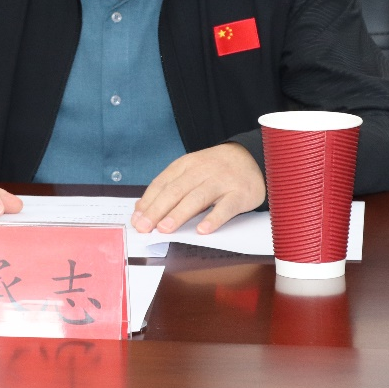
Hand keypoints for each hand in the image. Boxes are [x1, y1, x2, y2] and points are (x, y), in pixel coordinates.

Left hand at [131, 143, 264, 235]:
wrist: (252, 157)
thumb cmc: (215, 169)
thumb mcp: (190, 171)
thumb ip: (168, 187)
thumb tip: (141, 209)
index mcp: (186, 165)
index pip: (162, 183)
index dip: (148, 202)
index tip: (136, 220)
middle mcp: (202, 171)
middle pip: (176, 190)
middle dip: (157, 210)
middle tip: (144, 227)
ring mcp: (221, 181)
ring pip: (197, 198)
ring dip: (179, 214)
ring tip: (165, 229)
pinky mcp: (239, 193)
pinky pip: (226, 207)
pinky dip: (214, 218)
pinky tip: (203, 230)